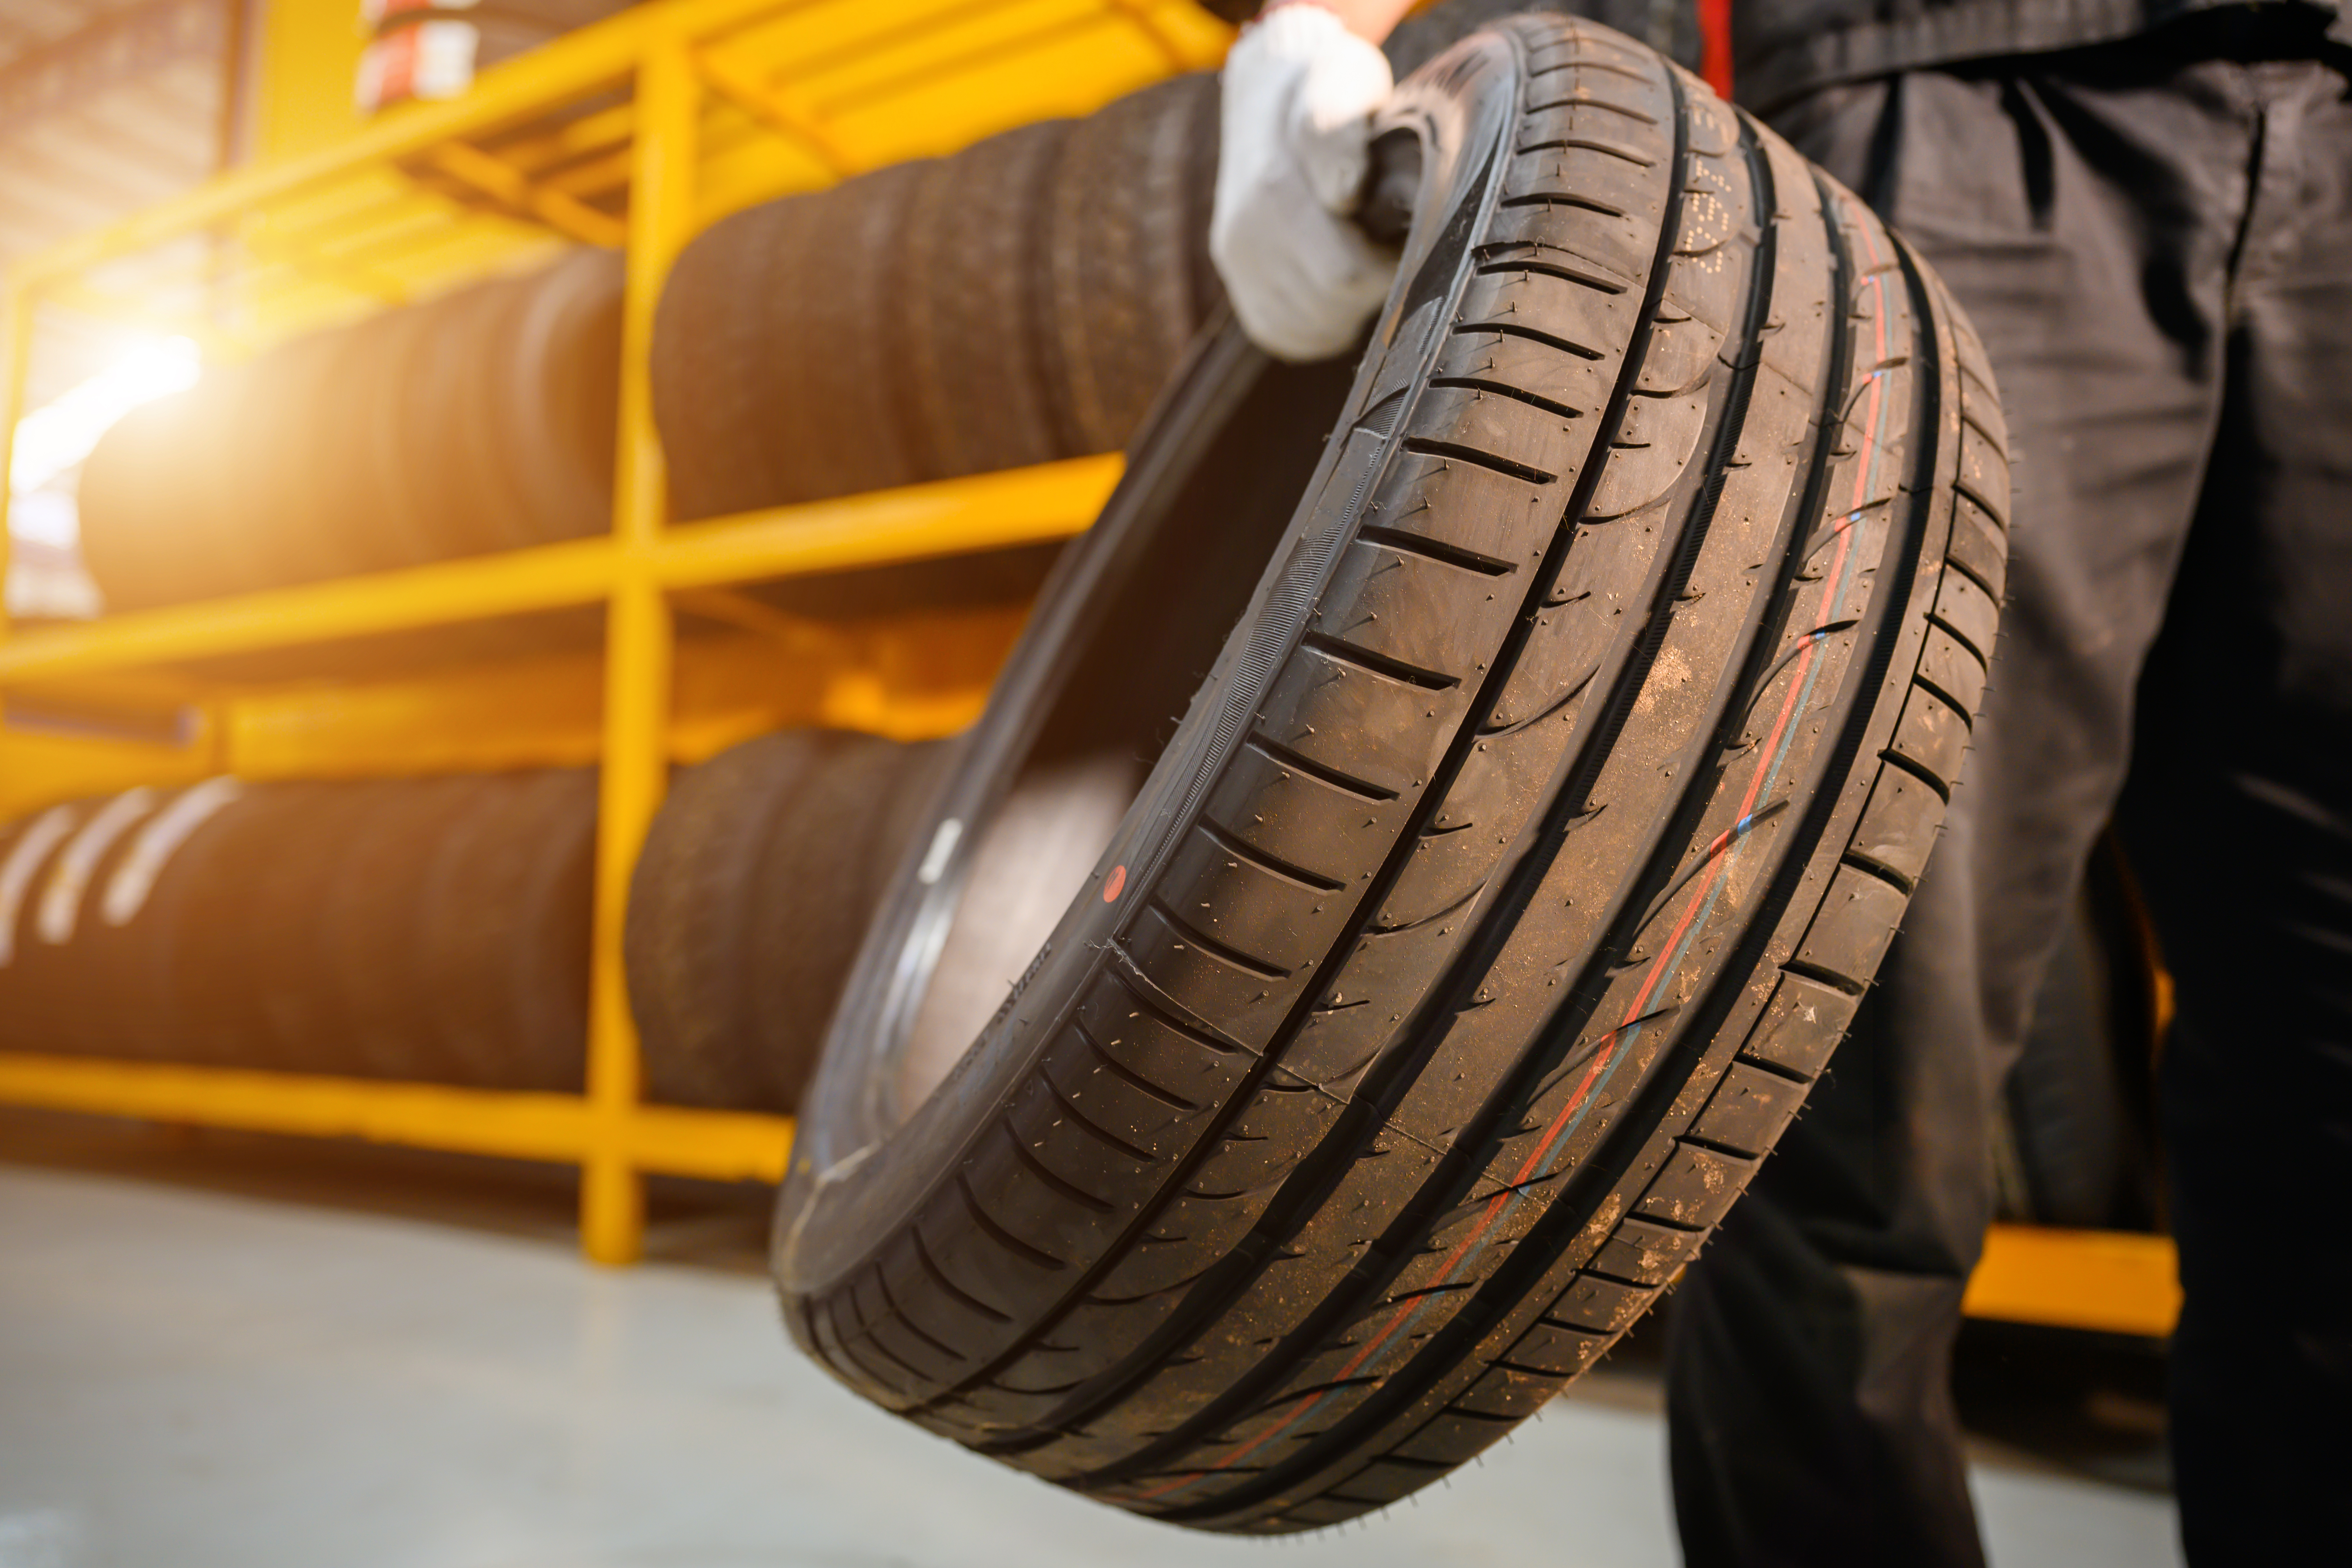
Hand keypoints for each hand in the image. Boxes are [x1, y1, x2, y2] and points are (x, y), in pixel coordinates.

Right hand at [1210, 4, 1399, 362]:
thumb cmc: (1323, 87)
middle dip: (1377, 281)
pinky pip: (1292, 338)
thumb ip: (1338, 128)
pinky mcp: (1241, 294)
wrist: (1265, 96)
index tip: (1402, 230)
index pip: (1345, 274)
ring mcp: (1237, 266)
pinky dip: (1326, 322)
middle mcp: (1245, 233)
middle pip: (1334, 302)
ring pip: (1314, 327)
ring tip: (1364, 255)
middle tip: (1391, 243)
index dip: (1391, 262)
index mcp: (1272, 187)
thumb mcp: (1341, 80)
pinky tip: (1337, 284)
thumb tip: (1342, 192)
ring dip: (1353, 303)